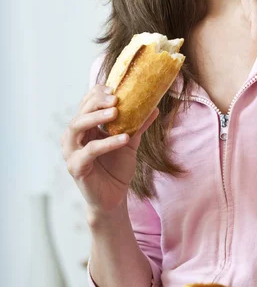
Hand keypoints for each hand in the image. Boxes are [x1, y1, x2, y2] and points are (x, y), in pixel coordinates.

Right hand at [60, 84, 158, 214]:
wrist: (114, 198)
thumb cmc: (117, 168)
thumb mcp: (130, 142)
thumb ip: (138, 125)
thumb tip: (155, 107)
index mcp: (84, 127)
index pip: (86, 103)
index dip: (98, 93)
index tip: (115, 88)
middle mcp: (73, 137)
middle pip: (80, 112)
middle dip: (97, 102)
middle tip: (116, 99)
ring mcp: (71, 151)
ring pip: (77, 127)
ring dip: (96, 117)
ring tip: (115, 112)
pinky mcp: (75, 167)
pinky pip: (89, 151)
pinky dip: (106, 143)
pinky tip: (124, 138)